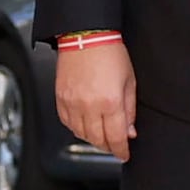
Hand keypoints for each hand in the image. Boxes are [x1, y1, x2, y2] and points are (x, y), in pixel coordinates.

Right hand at [51, 38, 134, 161]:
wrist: (86, 35)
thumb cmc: (110, 53)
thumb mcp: (129, 82)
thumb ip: (129, 110)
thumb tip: (129, 130)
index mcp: (110, 102)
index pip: (116, 138)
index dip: (121, 150)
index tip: (124, 153)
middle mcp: (89, 105)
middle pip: (97, 140)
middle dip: (108, 146)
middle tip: (114, 145)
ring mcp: (72, 103)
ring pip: (81, 134)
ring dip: (92, 138)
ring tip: (100, 134)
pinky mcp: (60, 98)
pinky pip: (67, 122)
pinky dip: (76, 127)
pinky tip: (84, 123)